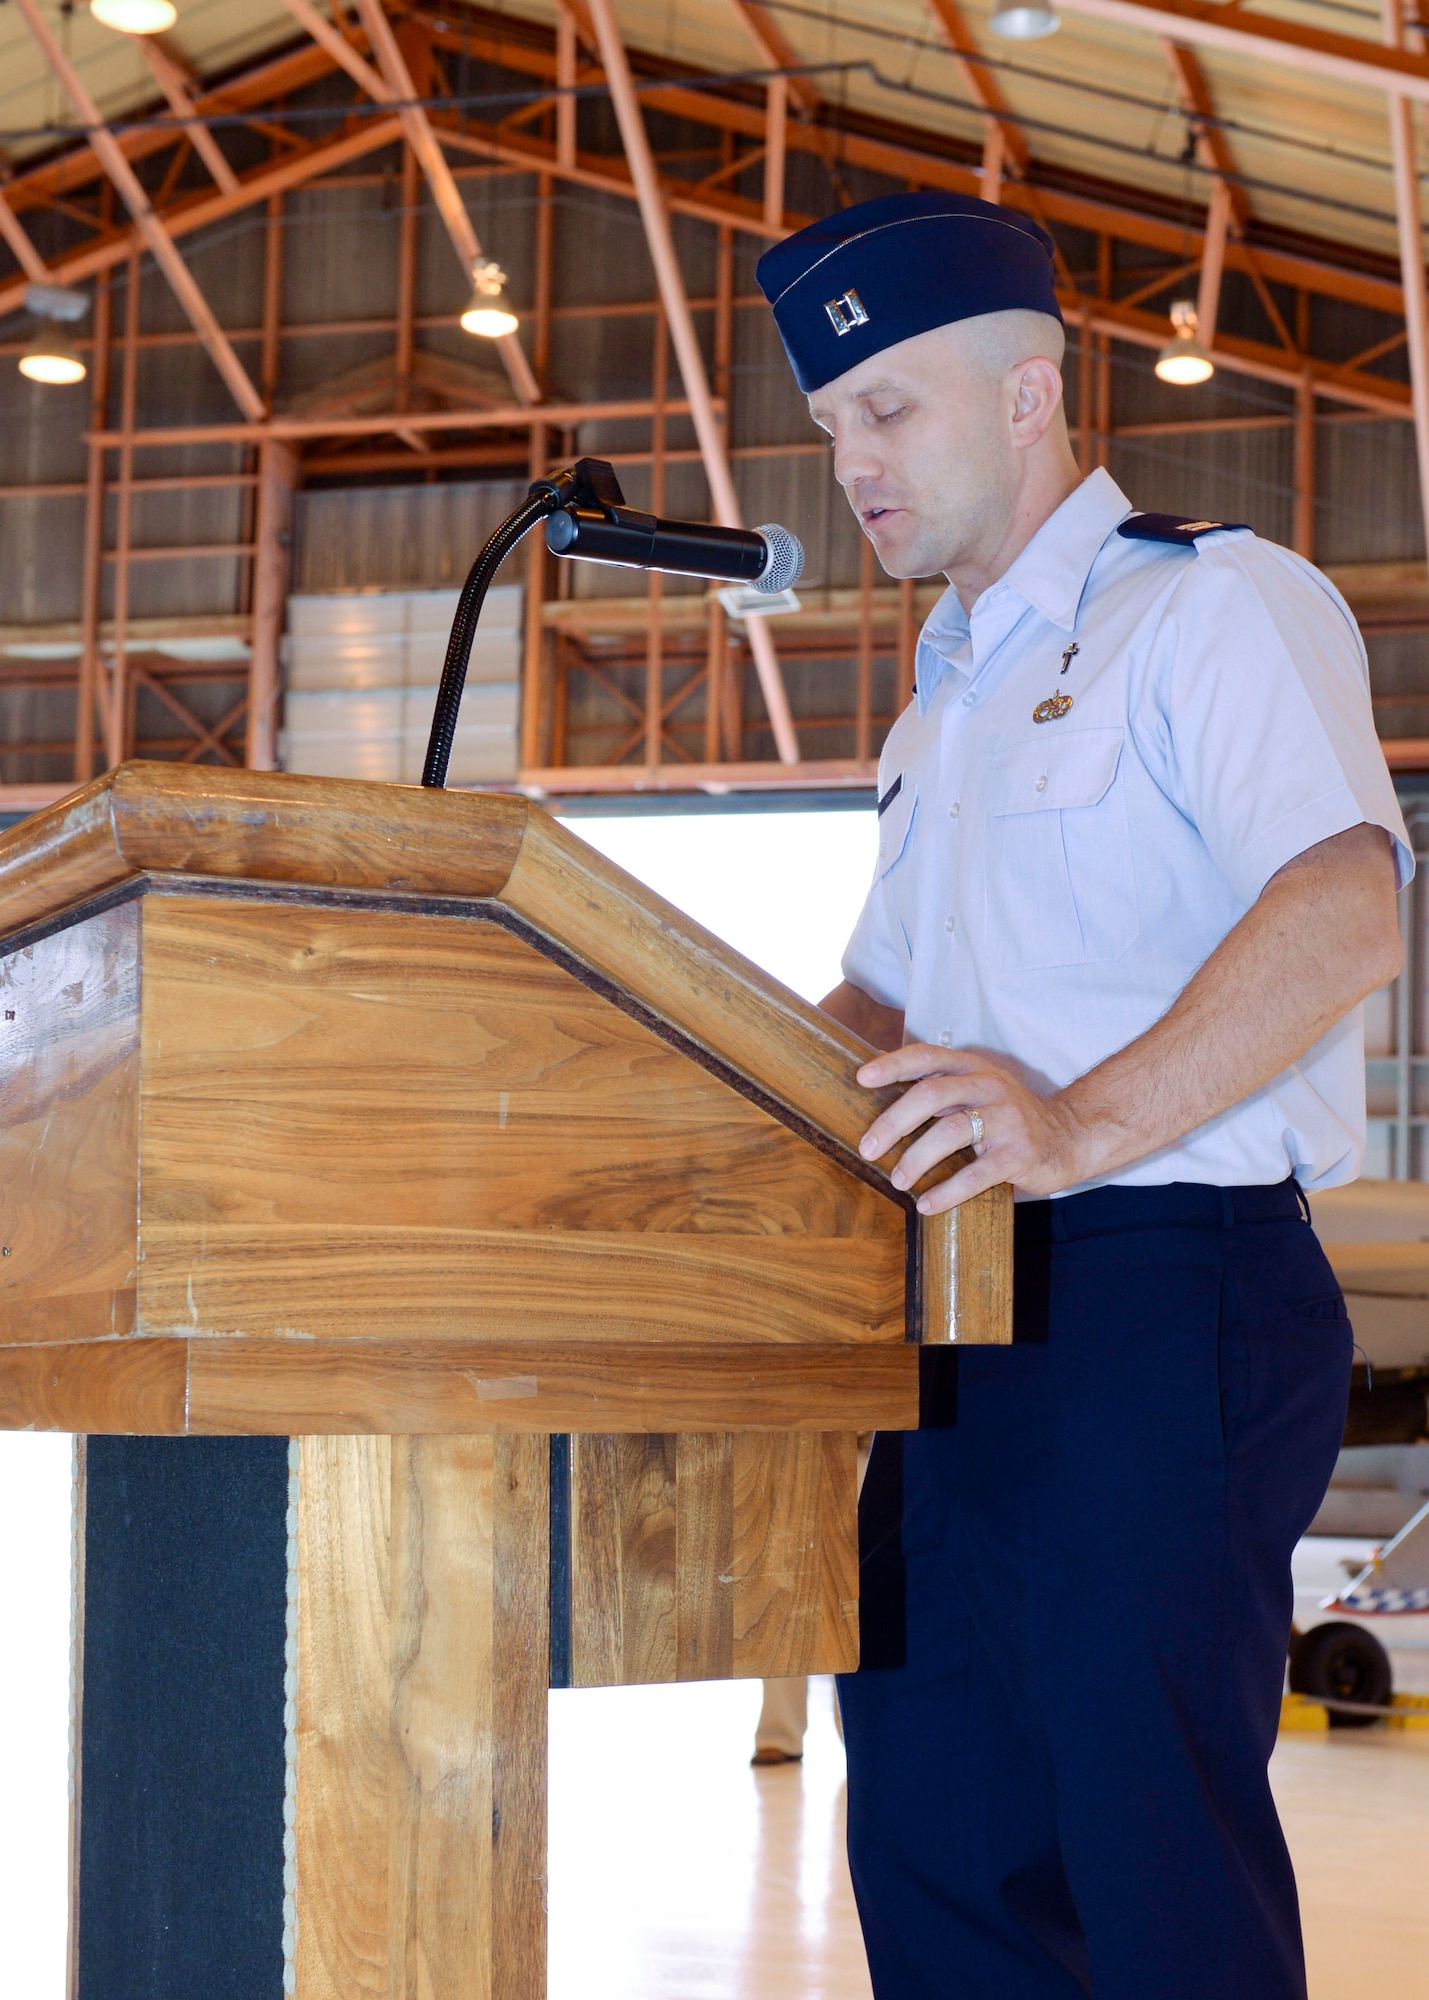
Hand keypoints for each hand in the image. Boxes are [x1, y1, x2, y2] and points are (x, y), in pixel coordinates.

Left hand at [854, 1044, 1091, 1212]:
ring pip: (950, 1132)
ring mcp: (1006, 1120)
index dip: (893, 1064)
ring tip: (898, 1180)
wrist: (1070, 1137)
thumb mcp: (978, 1091)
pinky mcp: (1018, 1154)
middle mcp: (989, 1087)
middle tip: (868, 1149)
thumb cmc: (1009, 1117)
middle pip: (931, 1094)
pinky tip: (927, 1205)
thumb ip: (941, 1090)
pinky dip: (946, 1191)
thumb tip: (882, 1099)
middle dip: (893, 1122)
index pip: (927, 1057)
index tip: (862, 1078)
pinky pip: (975, 1174)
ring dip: (916, 1159)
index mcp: (973, 1069)